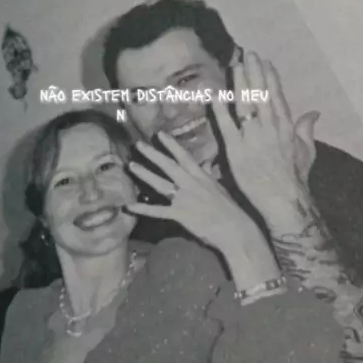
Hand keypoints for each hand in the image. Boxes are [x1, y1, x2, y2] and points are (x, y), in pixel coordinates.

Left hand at [127, 130, 262, 255]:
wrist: (234, 228)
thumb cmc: (230, 210)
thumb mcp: (220, 188)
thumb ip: (209, 176)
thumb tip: (206, 165)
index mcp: (201, 176)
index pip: (184, 156)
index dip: (171, 145)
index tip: (160, 134)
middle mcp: (190, 184)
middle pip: (168, 166)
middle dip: (152, 154)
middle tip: (138, 145)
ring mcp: (184, 198)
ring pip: (160, 183)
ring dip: (144, 174)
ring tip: (131, 165)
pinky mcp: (180, 214)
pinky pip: (157, 211)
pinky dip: (142, 209)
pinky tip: (128, 206)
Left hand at [212, 52, 318, 226]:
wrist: (285, 200)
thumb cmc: (295, 179)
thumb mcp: (306, 152)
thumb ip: (307, 130)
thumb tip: (314, 113)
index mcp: (286, 127)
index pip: (277, 95)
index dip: (270, 77)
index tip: (263, 61)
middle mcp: (270, 127)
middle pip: (261, 93)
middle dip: (254, 71)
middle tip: (246, 52)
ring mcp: (253, 138)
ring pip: (246, 104)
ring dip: (240, 82)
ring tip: (234, 64)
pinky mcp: (237, 151)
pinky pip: (227, 126)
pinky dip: (221, 109)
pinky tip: (215, 94)